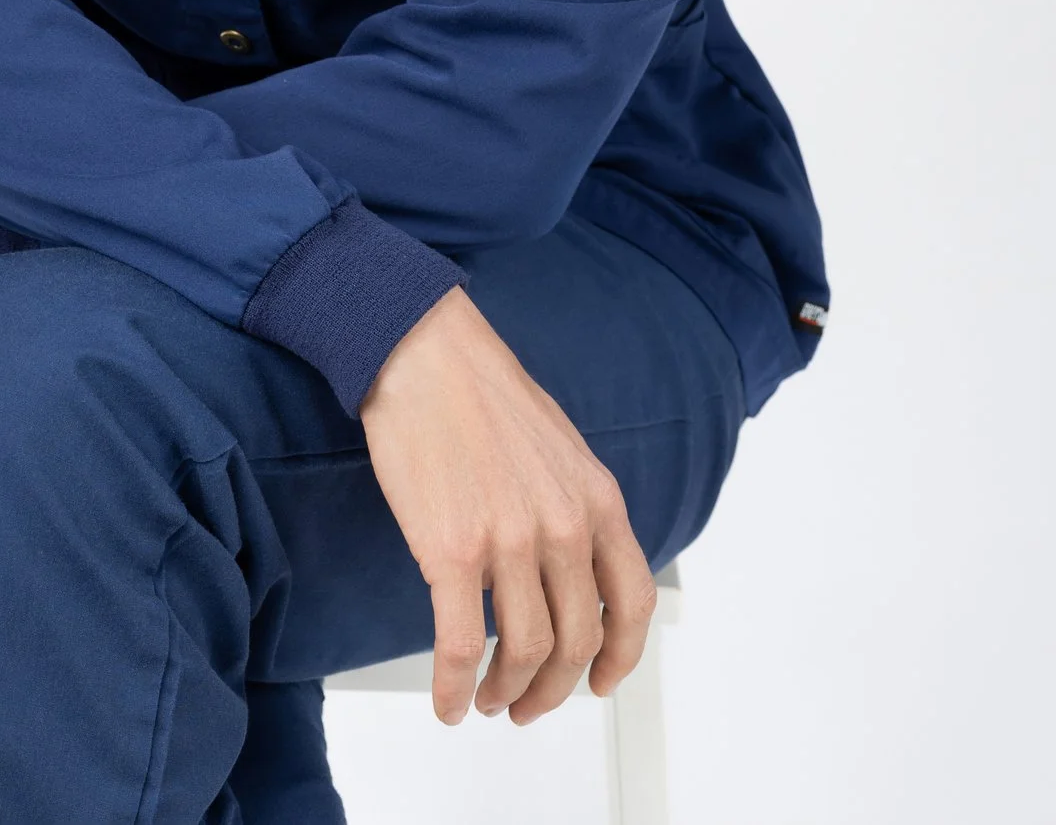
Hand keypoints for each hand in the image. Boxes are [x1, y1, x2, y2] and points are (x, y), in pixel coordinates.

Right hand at [358, 287, 656, 726]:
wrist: (422, 353)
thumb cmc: (481, 392)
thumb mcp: (561, 448)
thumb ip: (577, 509)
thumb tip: (574, 571)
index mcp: (597, 500)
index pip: (632, 604)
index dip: (620, 658)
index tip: (599, 683)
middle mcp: (563, 526)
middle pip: (576, 643)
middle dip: (552, 689)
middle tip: (527, 703)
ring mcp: (509, 540)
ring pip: (523, 653)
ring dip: (506, 693)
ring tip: (487, 700)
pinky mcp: (450, 550)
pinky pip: (461, 647)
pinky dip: (455, 688)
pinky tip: (447, 701)